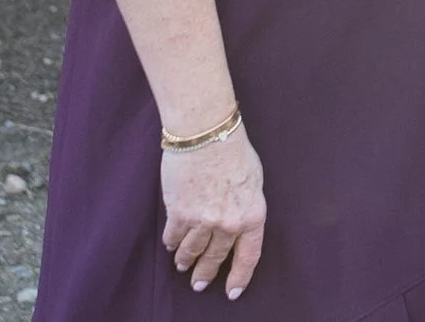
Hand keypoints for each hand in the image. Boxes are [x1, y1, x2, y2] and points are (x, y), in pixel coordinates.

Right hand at [160, 125, 266, 298]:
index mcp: (252, 216)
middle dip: (206, 273)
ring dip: (186, 260)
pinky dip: (171, 242)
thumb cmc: (234, 150)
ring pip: (192, 250)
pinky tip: (170, 245)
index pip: (248, 257)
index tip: (232, 291)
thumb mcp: (254, 181)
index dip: (240, 277)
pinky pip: (174, 236)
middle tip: (199, 283)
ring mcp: (201, 221)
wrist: (206, 133)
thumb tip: (237, 221)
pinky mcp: (178, 212)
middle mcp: (227, 224)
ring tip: (182, 266)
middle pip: (215, 257)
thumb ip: (245, 206)